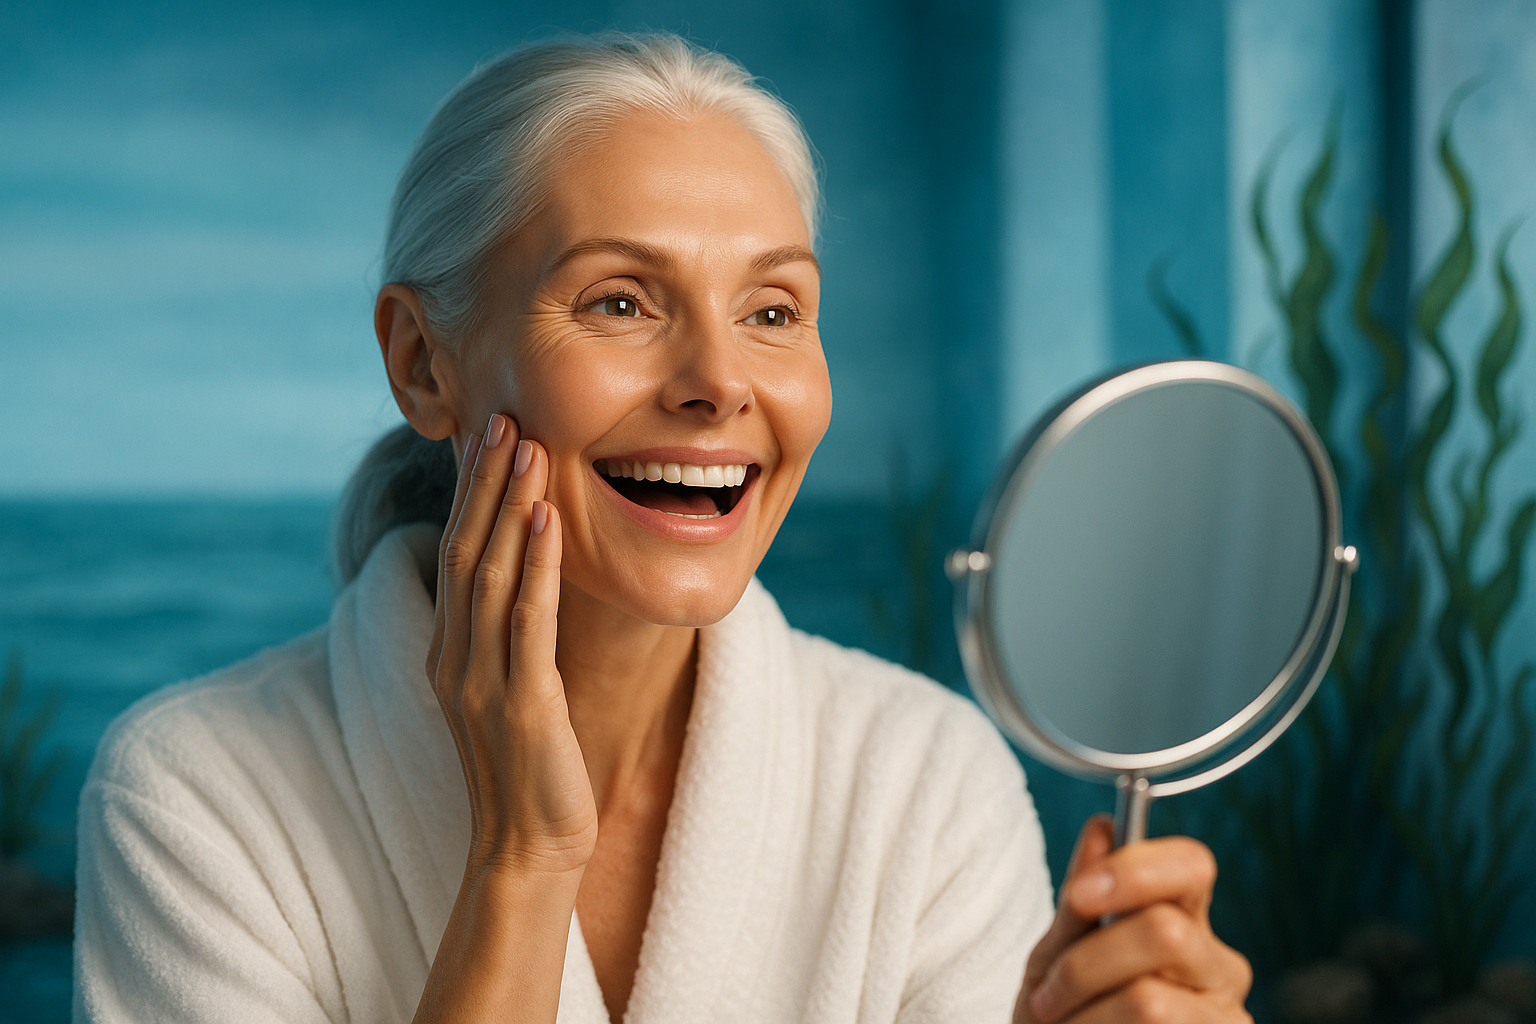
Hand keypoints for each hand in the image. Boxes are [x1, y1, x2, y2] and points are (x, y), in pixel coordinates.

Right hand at [427, 412, 596, 878]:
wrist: (526, 848)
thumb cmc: (527, 767)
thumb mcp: (508, 688)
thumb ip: (507, 635)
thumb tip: (526, 580)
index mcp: (448, 651)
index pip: (454, 553)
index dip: (470, 494)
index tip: (488, 437)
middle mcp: (454, 658)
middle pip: (464, 549)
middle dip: (484, 483)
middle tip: (504, 417)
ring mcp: (482, 681)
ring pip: (490, 575)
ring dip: (509, 506)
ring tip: (527, 448)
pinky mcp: (522, 704)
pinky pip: (529, 621)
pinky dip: (538, 566)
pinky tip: (548, 519)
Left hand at [1014, 816, 1251, 1023]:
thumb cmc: (1063, 1014)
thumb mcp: (1056, 955)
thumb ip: (1080, 901)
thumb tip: (1104, 827)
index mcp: (1183, 920)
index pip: (1191, 865)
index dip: (1136, 871)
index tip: (1080, 895)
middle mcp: (1218, 966)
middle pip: (1166, 931)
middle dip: (1087, 963)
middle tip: (1046, 994)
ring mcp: (1226, 1017)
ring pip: (1150, 998)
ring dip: (1083, 1014)